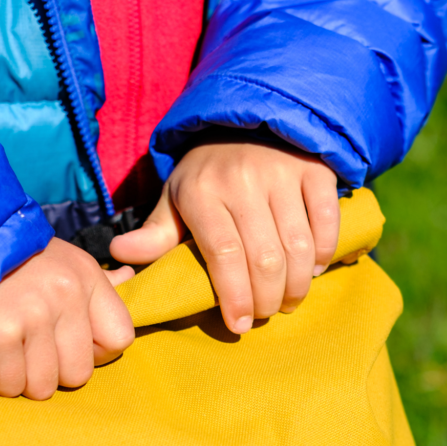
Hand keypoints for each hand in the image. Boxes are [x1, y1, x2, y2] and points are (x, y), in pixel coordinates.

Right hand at [0, 238, 134, 399]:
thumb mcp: (51, 257)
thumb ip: (91, 279)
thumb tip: (129, 278)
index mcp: (84, 275)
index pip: (119, 339)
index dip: (91, 352)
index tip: (63, 344)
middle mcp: (65, 294)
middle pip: (79, 374)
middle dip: (48, 369)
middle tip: (20, 344)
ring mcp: (33, 316)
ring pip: (43, 387)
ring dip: (17, 375)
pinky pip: (9, 386)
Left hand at [109, 141, 338, 334]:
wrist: (245, 119)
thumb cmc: (206, 173)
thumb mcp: (174, 198)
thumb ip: (153, 234)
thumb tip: (119, 255)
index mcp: (202, 192)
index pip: (223, 255)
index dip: (234, 295)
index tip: (239, 326)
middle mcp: (243, 180)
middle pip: (264, 258)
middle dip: (268, 299)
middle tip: (265, 314)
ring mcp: (282, 173)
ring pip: (299, 245)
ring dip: (298, 284)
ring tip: (288, 301)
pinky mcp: (314, 169)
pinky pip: (327, 219)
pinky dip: (325, 251)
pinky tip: (316, 270)